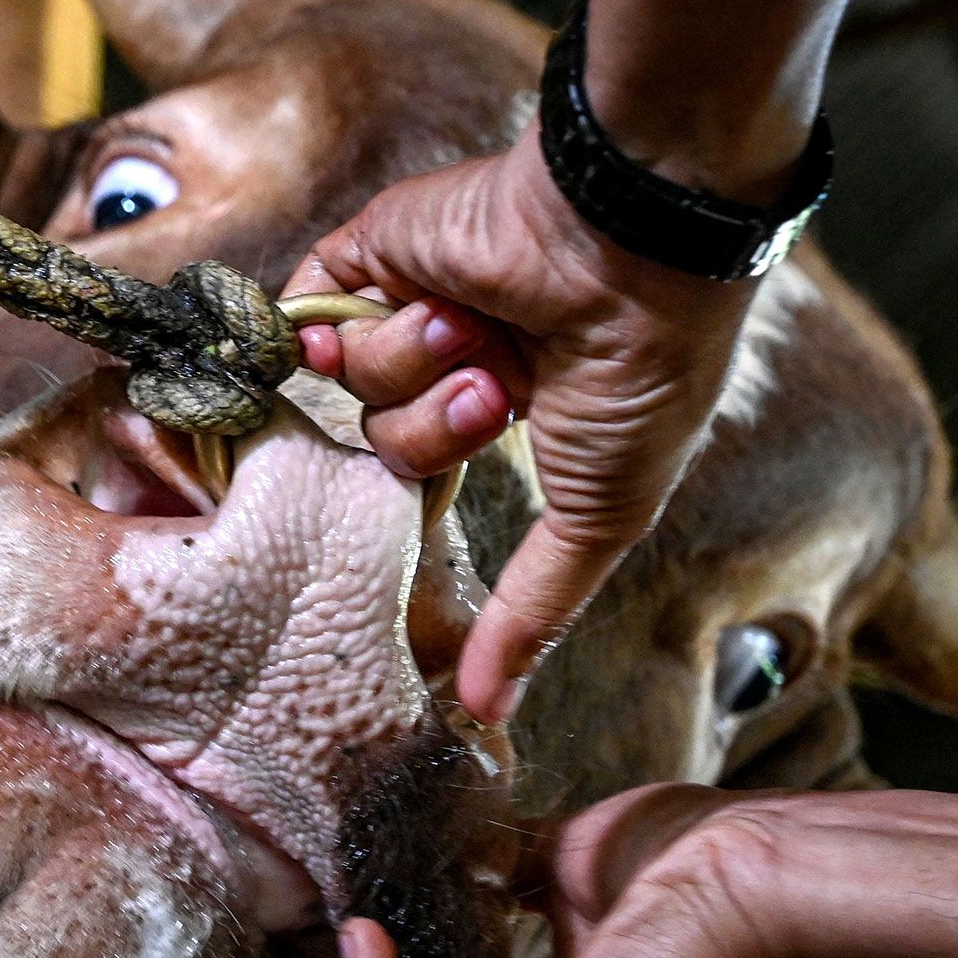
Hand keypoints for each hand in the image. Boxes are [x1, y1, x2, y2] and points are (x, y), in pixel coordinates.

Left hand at [283, 132, 755, 721]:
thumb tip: (486, 711)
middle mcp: (447, 364)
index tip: (435, 523)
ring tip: (486, 337)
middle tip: (499, 396)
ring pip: (349, 393)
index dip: (421, 504)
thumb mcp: (598, 516)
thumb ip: (533, 610)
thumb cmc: (642, 378)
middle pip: (378, 452)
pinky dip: (371, 329)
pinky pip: (316, 322)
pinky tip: (431, 308)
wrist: (622, 246)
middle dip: (438, 435)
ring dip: (418, 374)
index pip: (422, 487)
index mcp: (504, 417)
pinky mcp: (366, 255)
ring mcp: (404, 307)